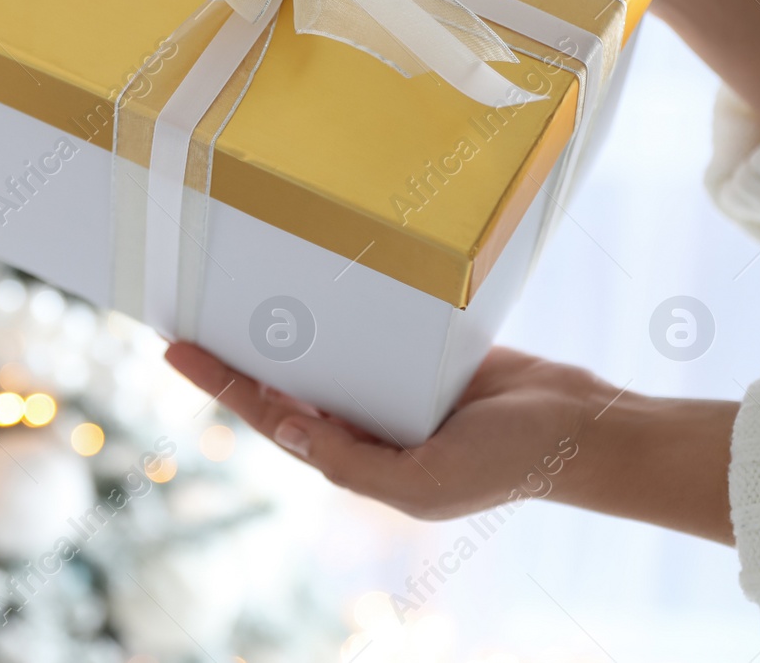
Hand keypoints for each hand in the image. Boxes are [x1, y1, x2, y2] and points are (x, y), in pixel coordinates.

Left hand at [165, 341, 737, 542]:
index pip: (272, 416)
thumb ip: (348, 461)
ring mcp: (395, 386)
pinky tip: (309, 278)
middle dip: (241, 351)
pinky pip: (371, 324)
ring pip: (324, 349)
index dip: (222, 384)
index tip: (176, 348)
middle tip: (190, 307)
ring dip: (285, 325)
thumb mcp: (421, 479)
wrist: (583, 430)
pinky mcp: (425, 351)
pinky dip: (340, 306)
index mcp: (358, 458)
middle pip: (288, 381)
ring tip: (236, 285)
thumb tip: (283, 431)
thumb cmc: (506, 464)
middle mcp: (367, 424)